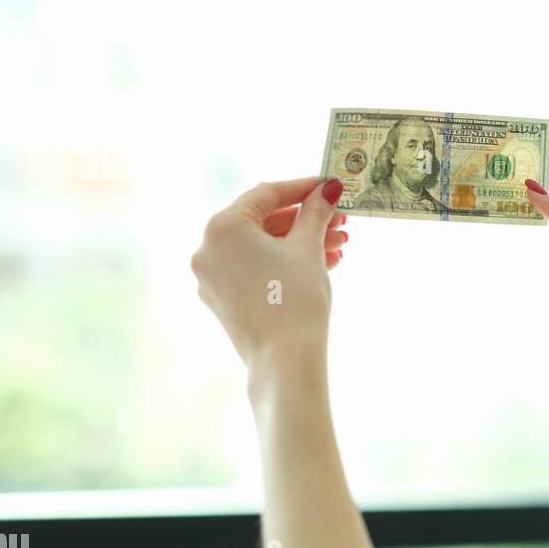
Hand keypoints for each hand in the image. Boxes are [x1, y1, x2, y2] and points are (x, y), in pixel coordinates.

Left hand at [191, 177, 346, 371]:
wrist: (285, 361)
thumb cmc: (296, 299)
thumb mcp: (309, 248)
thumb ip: (316, 213)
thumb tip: (329, 188)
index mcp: (223, 227)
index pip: (267, 194)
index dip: (304, 188)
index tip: (330, 186)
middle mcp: (208, 248)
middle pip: (264, 222)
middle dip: (307, 220)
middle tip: (340, 219)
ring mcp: (212, 276)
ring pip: (261, 247)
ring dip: (300, 243)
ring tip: (339, 246)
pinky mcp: (222, 299)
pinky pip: (254, 269)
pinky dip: (284, 263)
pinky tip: (321, 265)